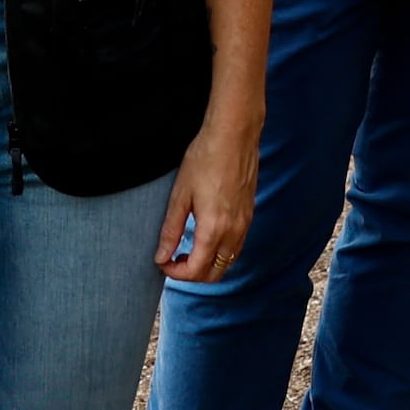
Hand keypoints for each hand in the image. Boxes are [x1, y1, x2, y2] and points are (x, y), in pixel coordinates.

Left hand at [158, 118, 258, 283]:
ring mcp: (245, 224)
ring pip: (228, 262)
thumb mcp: (180, 195)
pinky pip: (236, 247)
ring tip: (187, 250)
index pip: (196, 270)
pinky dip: (220, 252)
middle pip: (215, 273)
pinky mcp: (249, 215)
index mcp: (213, 229)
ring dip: (207, 264)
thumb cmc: (205, 159)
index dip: (176, 274)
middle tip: (173, 260)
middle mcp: (234, 232)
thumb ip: (170, 230)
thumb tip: (161, 257)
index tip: (163, 264)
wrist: (234, 136)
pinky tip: (205, 236)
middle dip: (192, 274)